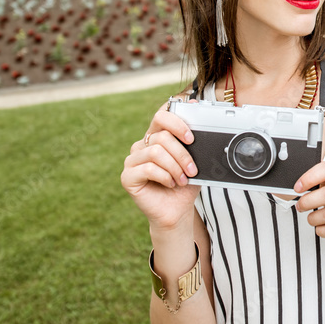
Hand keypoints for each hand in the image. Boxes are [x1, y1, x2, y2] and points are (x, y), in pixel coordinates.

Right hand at [120, 99, 200, 230]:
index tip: (191, 138)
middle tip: (192, 169)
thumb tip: (196, 113)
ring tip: (182, 179)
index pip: (162, 116)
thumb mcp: (194, 160)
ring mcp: (132, 160)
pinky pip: (148, 168)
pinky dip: (165, 177)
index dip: (177, 122)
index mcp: (157, 136)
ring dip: (175, 167)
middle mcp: (142, 145)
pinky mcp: (127, 177)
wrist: (177, 210)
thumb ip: (194, 140)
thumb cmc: (184, 184)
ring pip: (156, 152)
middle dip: (182, 154)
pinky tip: (170, 184)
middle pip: (162, 136)